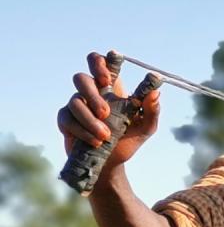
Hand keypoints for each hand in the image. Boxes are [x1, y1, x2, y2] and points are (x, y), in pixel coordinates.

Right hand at [57, 52, 160, 167]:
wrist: (112, 164)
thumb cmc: (128, 140)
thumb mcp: (146, 127)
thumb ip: (152, 110)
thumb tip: (155, 93)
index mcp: (111, 88)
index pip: (99, 63)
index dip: (98, 62)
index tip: (107, 77)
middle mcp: (91, 93)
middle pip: (81, 78)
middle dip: (92, 94)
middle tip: (106, 112)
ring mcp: (76, 106)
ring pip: (75, 101)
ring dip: (90, 120)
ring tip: (106, 136)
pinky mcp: (66, 120)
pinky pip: (67, 118)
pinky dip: (82, 131)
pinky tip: (95, 142)